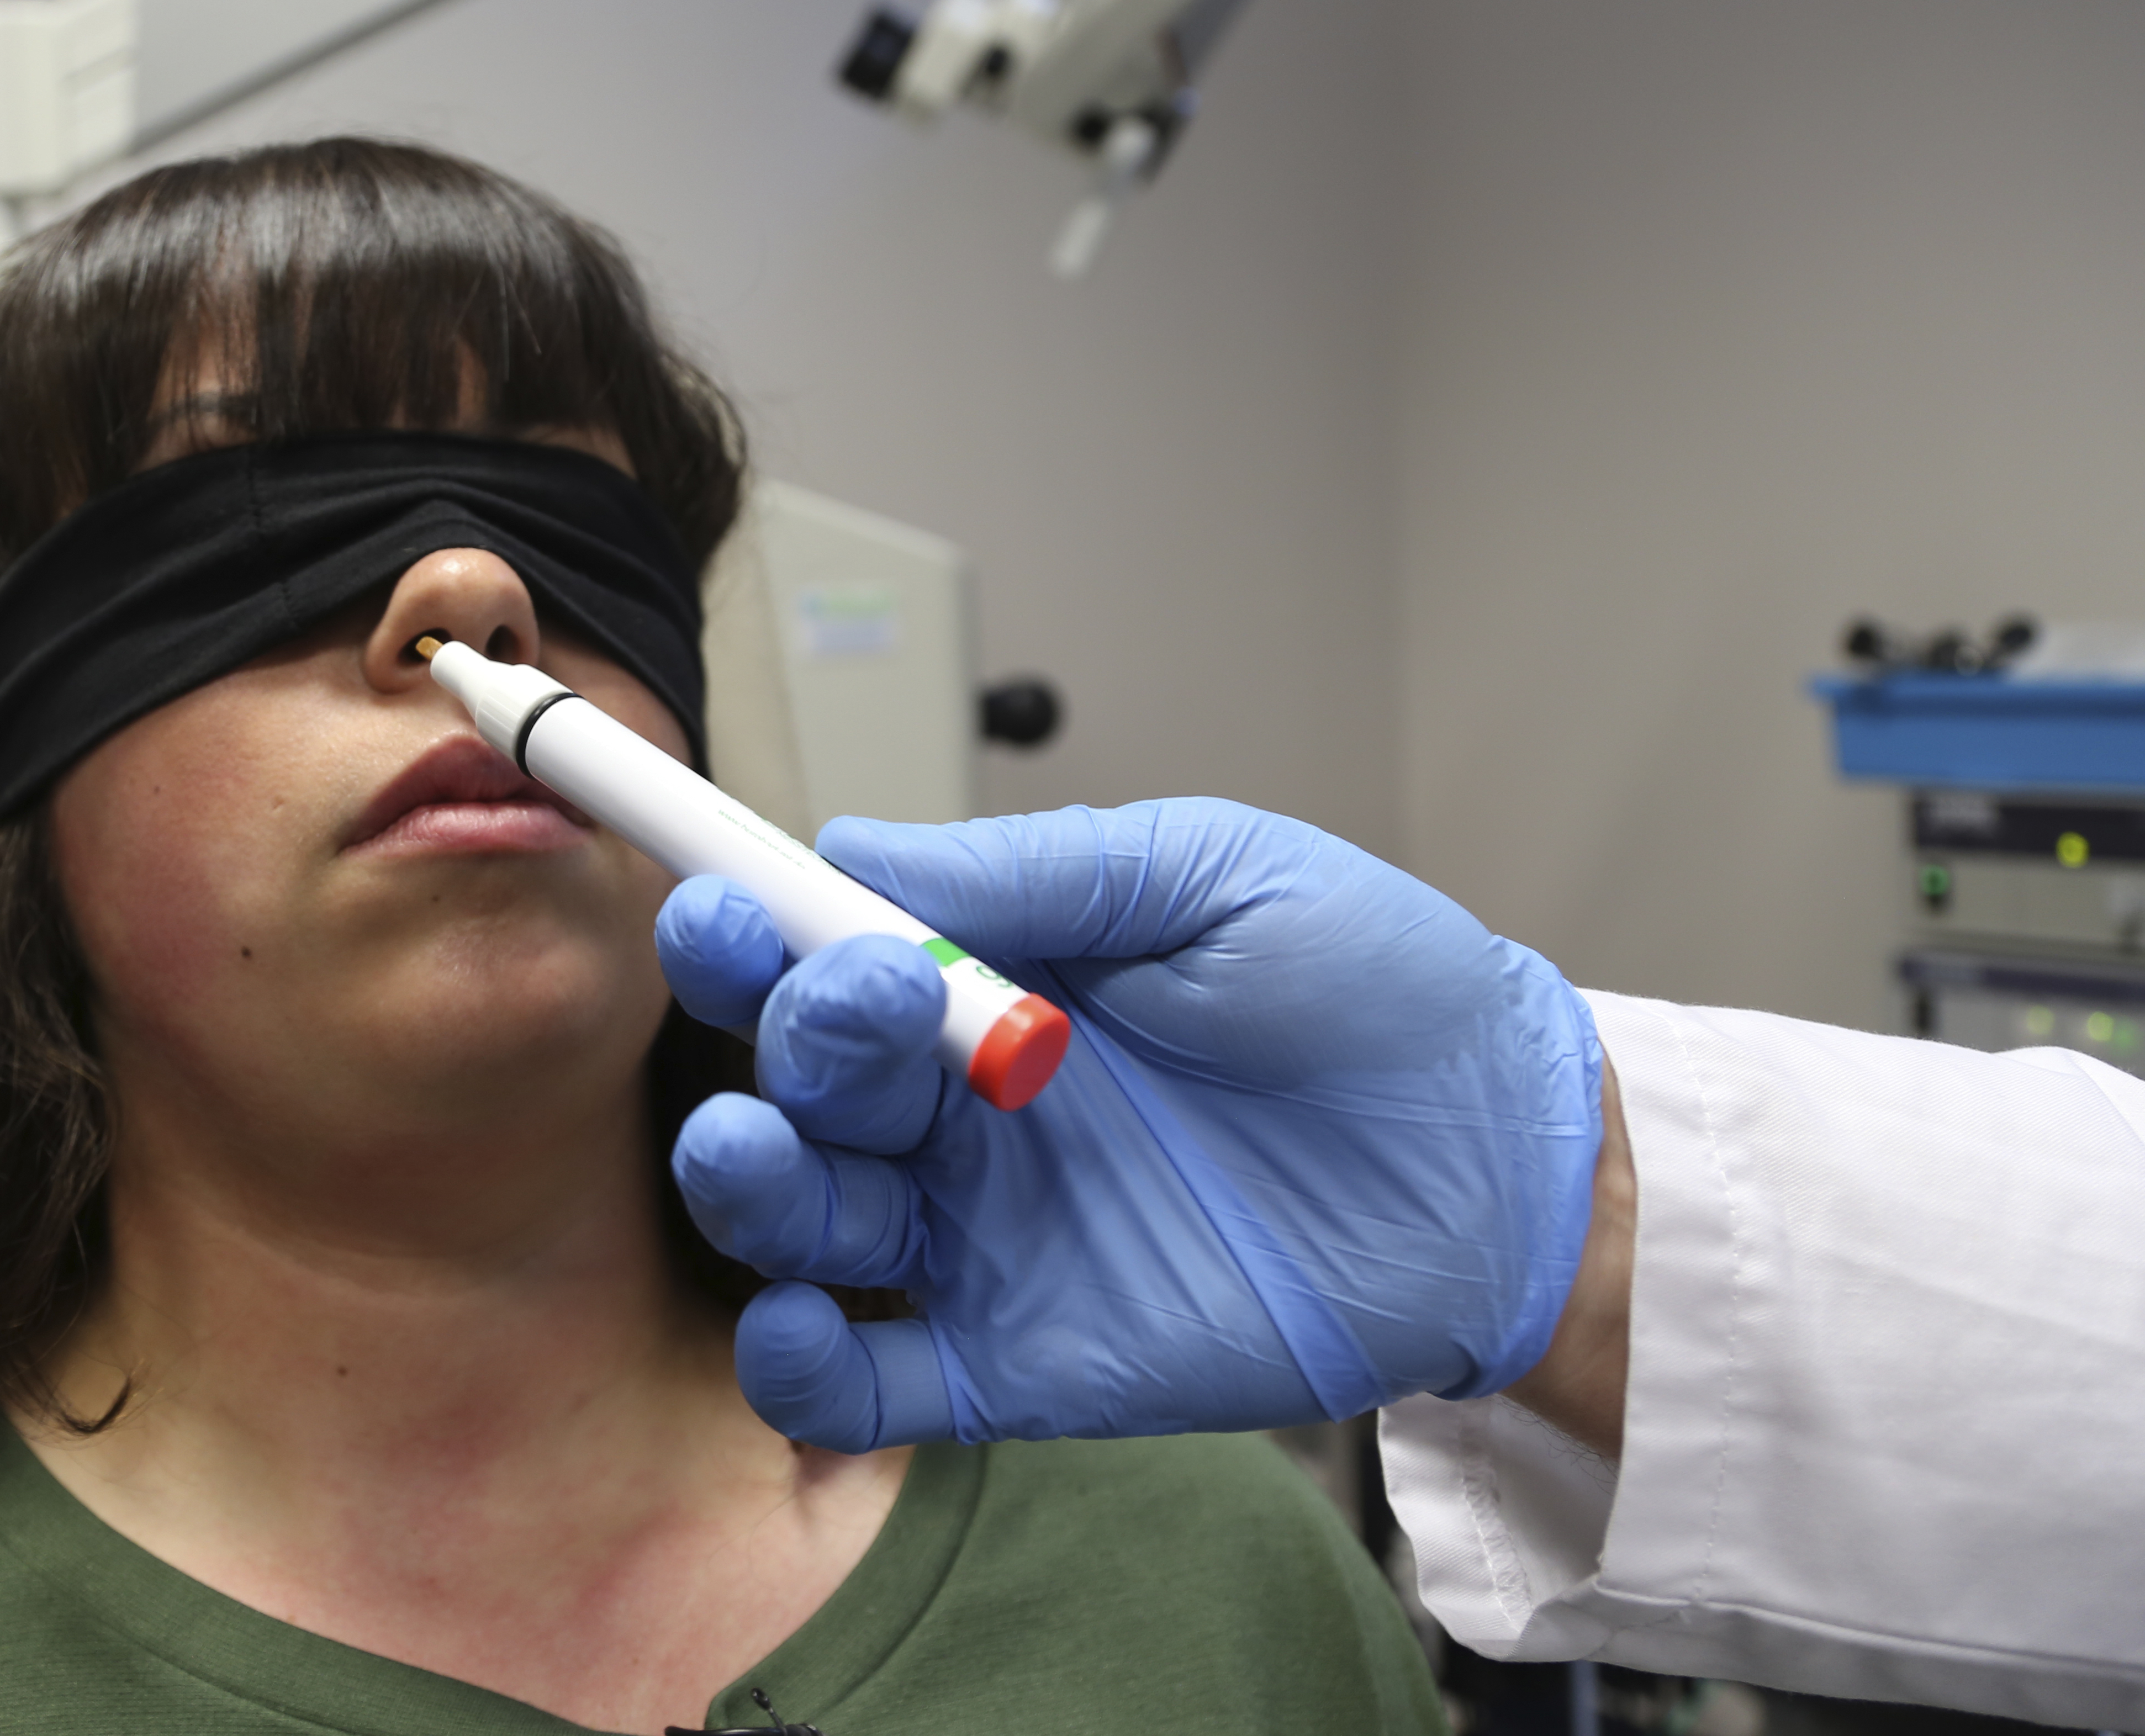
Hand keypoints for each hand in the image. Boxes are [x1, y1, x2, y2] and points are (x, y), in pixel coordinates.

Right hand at [656, 799, 1606, 1450]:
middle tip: (865, 1005)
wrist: (1506, 1171)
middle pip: (798, 1084)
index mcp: (991, 983)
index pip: (823, 956)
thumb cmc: (1378, 998)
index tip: (723, 906)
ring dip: (755, 1183)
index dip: (755, 934)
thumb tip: (851, 846)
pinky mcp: (1022, 1360)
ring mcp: (985, 1238)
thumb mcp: (1211, 879)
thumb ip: (1035, 872)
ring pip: (807, 1221)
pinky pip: (873, 1382)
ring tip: (767, 1147)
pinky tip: (792, 1327)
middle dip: (786, 1041)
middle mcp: (961, 1112)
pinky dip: (802, 1367)